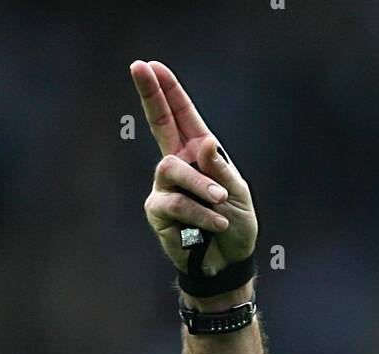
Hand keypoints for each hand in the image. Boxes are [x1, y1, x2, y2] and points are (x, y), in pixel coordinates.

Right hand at [130, 60, 257, 276]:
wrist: (228, 263)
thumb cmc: (236, 226)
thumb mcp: (239, 195)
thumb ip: (222, 170)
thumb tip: (205, 144)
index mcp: (198, 154)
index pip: (181, 117)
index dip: (167, 91)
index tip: (151, 65)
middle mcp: (178, 165)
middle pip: (159, 124)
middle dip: (150, 95)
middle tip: (138, 66)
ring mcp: (165, 188)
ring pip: (172, 170)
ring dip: (200, 186)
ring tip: (221, 203)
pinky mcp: (159, 212)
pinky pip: (177, 204)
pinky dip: (201, 213)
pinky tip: (216, 223)